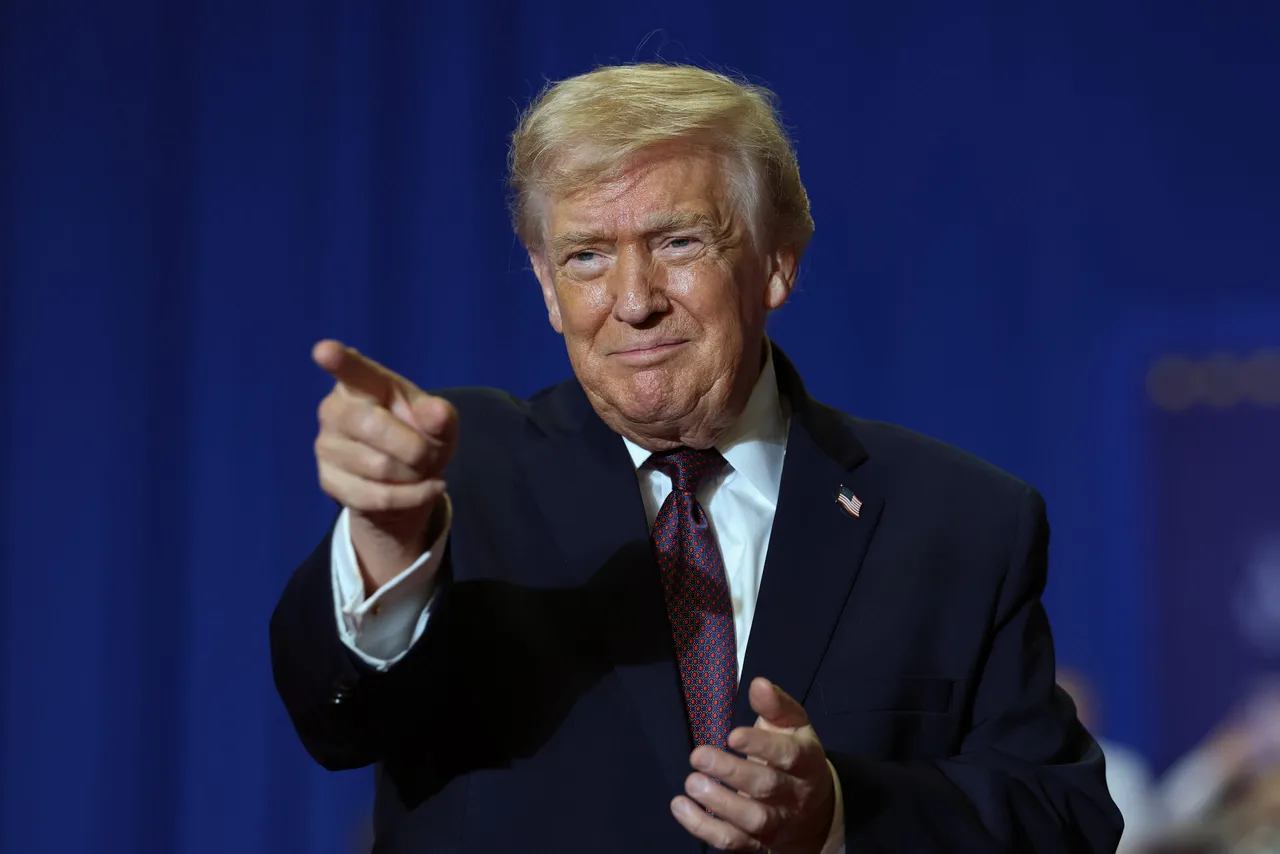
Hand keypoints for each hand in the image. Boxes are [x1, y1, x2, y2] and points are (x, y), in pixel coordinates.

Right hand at [312, 340, 457, 591]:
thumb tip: (437, 413)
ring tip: (422, 470)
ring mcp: (326, 446)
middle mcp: (335, 410)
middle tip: (429, 453)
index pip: (350, 370)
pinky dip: (410, 498)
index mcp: (363, 384)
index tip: (324, 350)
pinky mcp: (328, 480)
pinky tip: (422, 490)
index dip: (338, 360)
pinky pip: (375, 496)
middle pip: (373, 426)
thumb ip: (439, 415)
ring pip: (378, 467)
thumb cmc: (419, 434)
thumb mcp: (439, 422)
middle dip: (415, 447)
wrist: (406, 479)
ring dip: (414, 475)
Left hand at [672, 677, 835, 852]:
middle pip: (766, 787)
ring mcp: (776, 824)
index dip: (761, 745)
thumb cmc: (794, 759)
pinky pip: (731, 842)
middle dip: (731, 771)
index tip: (732, 734)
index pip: (788, 755)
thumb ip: (776, 705)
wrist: (815, 814)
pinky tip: (680, 806)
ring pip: (751, 820)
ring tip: (691, 782)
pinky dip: (703, 828)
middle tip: (698, 755)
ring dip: (718, 802)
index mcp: (806, 762)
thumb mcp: (793, 727)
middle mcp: (794, 796)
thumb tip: (759, 684)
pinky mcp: (757, 845)